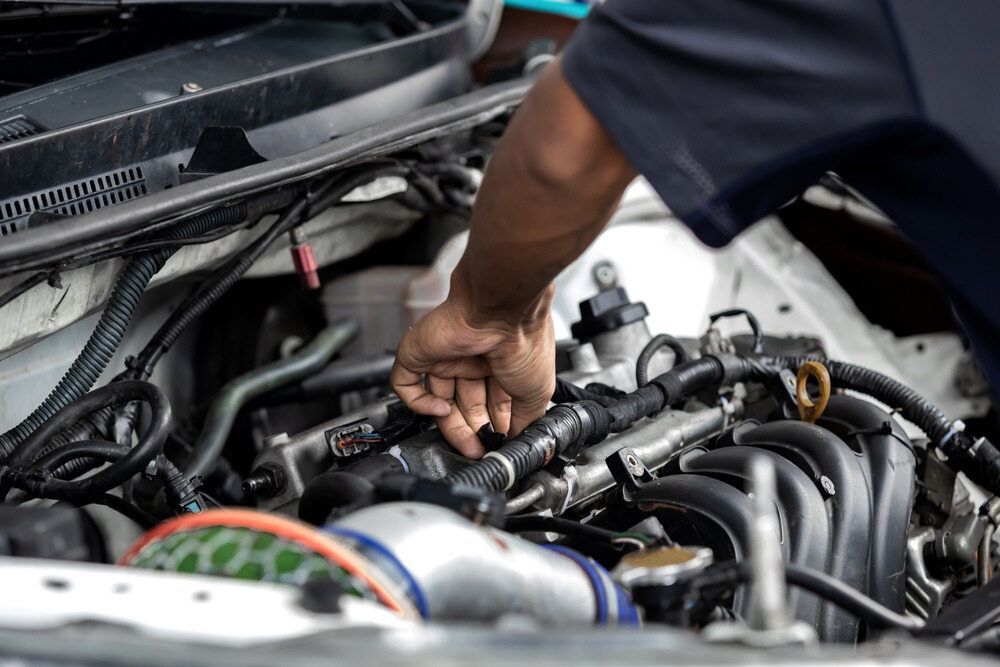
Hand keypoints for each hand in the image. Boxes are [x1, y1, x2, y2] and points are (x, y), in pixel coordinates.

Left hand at [391, 289, 555, 458]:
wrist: (501, 310)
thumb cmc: (523, 341)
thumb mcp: (538, 392)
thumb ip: (526, 419)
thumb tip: (517, 439)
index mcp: (499, 363)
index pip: (490, 402)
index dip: (493, 425)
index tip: (497, 445)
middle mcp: (471, 358)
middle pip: (464, 403)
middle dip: (473, 430)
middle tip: (480, 450)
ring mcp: (443, 356)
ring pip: (438, 398)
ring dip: (449, 425)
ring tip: (466, 443)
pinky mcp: (418, 353)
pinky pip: (406, 385)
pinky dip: (418, 404)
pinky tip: (439, 409)